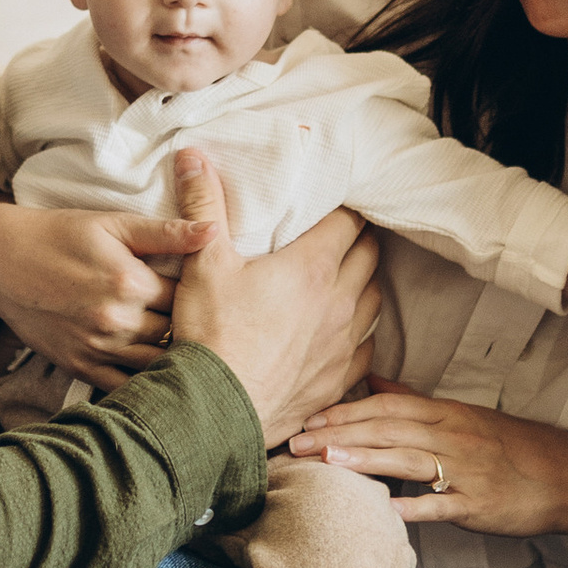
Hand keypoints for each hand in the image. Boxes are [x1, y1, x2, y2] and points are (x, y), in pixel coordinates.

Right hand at [0, 189, 213, 388]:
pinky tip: (161, 379)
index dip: (205, 296)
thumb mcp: (113, 224)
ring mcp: (96, 347)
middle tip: (212, 327)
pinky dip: (145, 385)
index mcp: (130, 281)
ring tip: (194, 354)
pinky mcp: (79, 366)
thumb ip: (165, 232)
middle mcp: (116, 320)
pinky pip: (123, 386)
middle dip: (194, 330)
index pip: (190, 297)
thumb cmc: (60, 234)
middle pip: (177, 334)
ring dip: (176, 360)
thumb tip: (214, 231)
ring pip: (156, 365)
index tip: (214, 294)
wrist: (0, 260)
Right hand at [167, 157, 379, 444]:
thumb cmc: (210, 335)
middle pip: (369, 256)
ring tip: (347, 278)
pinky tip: (344, 333)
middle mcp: (339, 302)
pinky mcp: (337, 379)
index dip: (345, 208)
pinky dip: (359, 335)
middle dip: (359, 240)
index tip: (337, 202)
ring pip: (374, 301)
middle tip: (344, 233)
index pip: (348, 222)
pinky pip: (365, 349)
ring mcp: (343, 344)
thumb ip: (205, 205)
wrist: (215, 412)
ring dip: (363, 284)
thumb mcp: (204, 261)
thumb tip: (193, 155)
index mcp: (313, 266)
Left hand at [287, 380, 567, 534]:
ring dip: (365, 461)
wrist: (567, 477)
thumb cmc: (511, 447)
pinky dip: (413, 506)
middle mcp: (454, 436)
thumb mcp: (465, 416)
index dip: (345, 411)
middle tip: (295, 444)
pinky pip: (442, 504)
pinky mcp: (479, 503)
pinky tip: (384, 510)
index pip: (387, 407)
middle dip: (338, 435)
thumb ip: (416, 401)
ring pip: (410, 461)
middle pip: (388, 431)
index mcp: (447, 414)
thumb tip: (374, 381)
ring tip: (326, 462)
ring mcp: (467, 470)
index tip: (307, 418)